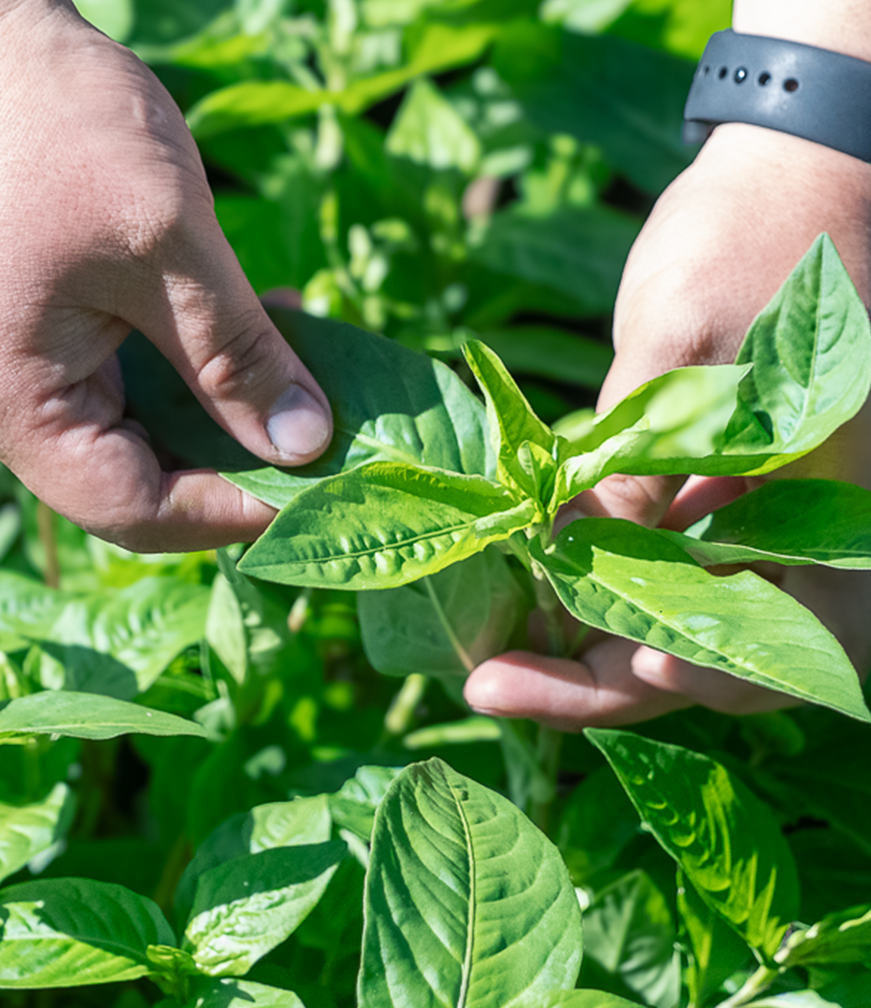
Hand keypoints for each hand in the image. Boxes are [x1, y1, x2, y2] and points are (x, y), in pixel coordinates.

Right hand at [0, 1, 331, 551]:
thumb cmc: (55, 126)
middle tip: (333, 435)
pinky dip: (221, 361)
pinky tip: (275, 319)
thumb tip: (306, 443)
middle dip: (250, 459)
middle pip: (153, 480)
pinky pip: (157, 376)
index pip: (137, 509)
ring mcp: (52, 368)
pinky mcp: (76, 331)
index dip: (235, 513)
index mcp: (21, 406)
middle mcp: (28, 403)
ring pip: (164, 431)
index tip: (322, 490)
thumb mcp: (164, 245)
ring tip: (315, 366)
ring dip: (246, 407)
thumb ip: (236, 354)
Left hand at [464, 123, 870, 729]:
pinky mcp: (694, 490)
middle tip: (491, 685)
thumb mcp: (690, 347)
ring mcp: (744, 517)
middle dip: (602, 678)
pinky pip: (637, 559)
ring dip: (577, 640)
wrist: (786, 172)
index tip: (641, 655)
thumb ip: (632, 460)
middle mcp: (798, 538)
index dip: (718, 675)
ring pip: (662, 613)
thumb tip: (560, 560)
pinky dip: (577, 579)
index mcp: (844, 518)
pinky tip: (508, 584)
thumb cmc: (762, 242)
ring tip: (486, 657)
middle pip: (706, 648)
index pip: (798, 647)